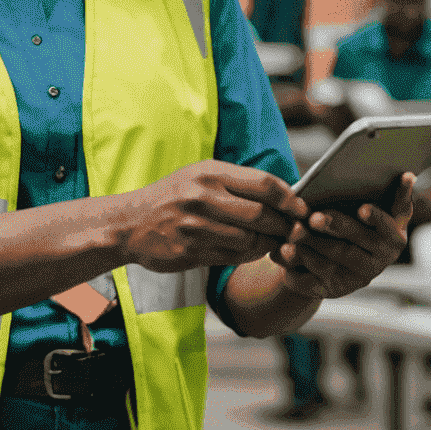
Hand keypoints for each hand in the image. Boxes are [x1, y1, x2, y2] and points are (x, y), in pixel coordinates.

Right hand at [119, 162, 305, 273]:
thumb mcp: (201, 175)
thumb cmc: (173, 196)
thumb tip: (285, 190)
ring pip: (250, 240)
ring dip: (268, 244)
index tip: (302, 209)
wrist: (129, 223)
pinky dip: (248, 256)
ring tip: (273, 242)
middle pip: (262, 214)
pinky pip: (232, 257)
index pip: (264, 184)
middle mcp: (203, 197)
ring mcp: (195, 226)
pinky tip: (250, 251)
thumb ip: (239, 181)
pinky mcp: (190, 252)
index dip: (290, 198)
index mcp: (210, 172)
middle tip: (294, 231)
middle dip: (284, 225)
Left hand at [272, 174, 413, 298]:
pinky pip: (311, 282)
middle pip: (352, 247)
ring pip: (329, 264)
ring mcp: (352, 280)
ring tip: (294, 232)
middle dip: (333, 230)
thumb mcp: (384, 211)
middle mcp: (375, 264)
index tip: (362, 208)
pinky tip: (283, 251)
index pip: (386, 230)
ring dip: (310, 249)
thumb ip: (396, 196)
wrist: (344, 257)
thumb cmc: (364, 224)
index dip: (375, 219)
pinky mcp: (330, 291)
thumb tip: (408, 176)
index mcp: (392, 241)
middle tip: (315, 217)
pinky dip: (295, 268)